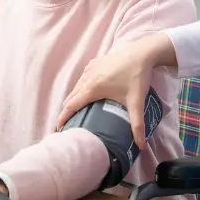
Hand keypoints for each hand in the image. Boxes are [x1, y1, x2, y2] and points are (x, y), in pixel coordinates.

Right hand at [56, 32, 175, 148]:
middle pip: (71, 98)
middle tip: (67, 124)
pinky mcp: (93, 63)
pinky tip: (87, 94)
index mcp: (93, 89)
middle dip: (67, 111)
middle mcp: (87, 78)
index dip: (63, 118)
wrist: (141, 53)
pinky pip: (82, 79)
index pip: (72, 106)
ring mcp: (89, 68)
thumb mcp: (136, 102)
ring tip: (76, 112)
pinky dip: (80, 89)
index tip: (57, 129)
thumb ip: (137, 125)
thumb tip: (141, 146)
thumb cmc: (137, 77)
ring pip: (76, 87)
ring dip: (73, 100)